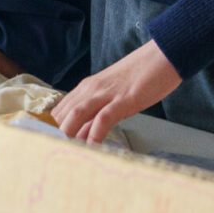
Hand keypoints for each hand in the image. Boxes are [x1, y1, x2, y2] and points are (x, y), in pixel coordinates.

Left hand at [54, 41, 181, 143]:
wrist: (163, 56)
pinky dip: (95, 133)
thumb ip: (98, 113)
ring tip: (65, 153)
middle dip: (56, 135)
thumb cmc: (141, 76)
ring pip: (78, 114)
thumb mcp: (113, 95)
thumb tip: (84, 136)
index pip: (59, 111)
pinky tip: (92, 147)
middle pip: (64, 114)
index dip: (52, 130)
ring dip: (69, 134)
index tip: (50, 147)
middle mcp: (92, 89)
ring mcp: (107, 93)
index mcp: (87, 87)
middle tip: (54, 156)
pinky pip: (104, 118)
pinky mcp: (124, 99)